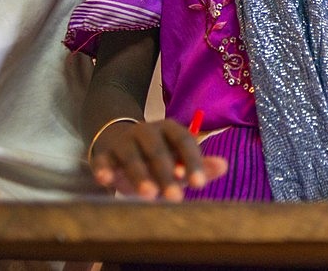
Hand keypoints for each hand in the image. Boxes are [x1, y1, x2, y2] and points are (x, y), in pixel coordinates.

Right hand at [89, 119, 227, 200]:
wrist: (116, 138)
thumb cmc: (156, 155)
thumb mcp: (178, 158)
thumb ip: (199, 164)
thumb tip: (224, 166)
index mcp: (170, 129)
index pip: (184, 142)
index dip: (192, 162)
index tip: (200, 184)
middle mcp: (146, 131)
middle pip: (157, 151)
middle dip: (167, 175)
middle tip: (176, 198)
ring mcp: (124, 140)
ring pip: (132, 156)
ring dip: (140, 175)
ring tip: (149, 195)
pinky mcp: (104, 152)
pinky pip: (103, 159)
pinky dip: (103, 169)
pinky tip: (106, 181)